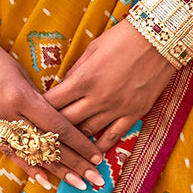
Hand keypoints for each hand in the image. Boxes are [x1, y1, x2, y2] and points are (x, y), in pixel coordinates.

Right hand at [0, 38, 104, 191]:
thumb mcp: (21, 74)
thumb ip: (39, 100)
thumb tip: (59, 123)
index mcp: (20, 96)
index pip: (57, 127)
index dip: (79, 145)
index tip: (97, 157)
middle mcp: (6, 115)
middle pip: (46, 146)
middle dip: (74, 164)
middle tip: (95, 180)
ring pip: (29, 154)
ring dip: (56, 171)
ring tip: (78, 184)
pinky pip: (8, 153)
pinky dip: (28, 167)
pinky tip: (45, 180)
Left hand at [45, 21, 177, 152]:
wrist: (159, 40)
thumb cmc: (122, 38)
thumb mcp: (92, 49)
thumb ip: (76, 71)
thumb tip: (64, 88)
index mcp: (83, 79)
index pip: (53, 103)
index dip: (40, 111)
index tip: (32, 116)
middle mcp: (97, 98)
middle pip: (66, 122)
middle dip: (52, 130)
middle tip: (42, 136)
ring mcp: (116, 108)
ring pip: (87, 133)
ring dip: (73, 141)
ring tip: (62, 148)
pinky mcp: (134, 113)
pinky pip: (113, 136)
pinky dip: (99, 147)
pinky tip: (90, 154)